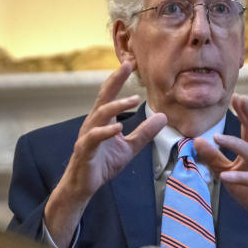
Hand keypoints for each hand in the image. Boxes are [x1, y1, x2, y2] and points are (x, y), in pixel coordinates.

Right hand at [44, 61, 166, 247]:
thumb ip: (144, 133)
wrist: (85, 185)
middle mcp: (93, 123)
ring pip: (100, 114)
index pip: (111, 94)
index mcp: (103, 120)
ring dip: (116, 105)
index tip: (131, 62)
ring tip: (134, 99)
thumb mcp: (129, 147)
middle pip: (103, 97)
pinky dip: (105, 131)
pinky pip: (93, 137)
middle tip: (128, 65)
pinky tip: (118, 127)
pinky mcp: (84, 150)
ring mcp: (88, 135)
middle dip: (115, 80)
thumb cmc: (103, 164)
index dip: (119, 78)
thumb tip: (163, 117)